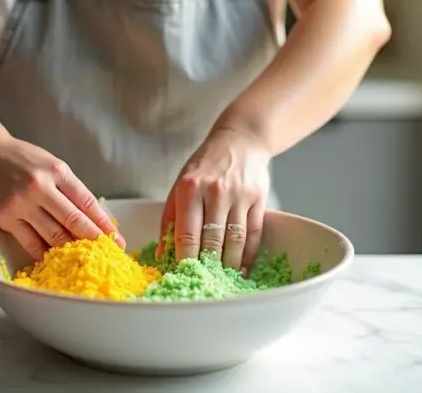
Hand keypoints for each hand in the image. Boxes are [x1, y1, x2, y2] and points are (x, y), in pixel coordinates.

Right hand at [0, 137, 123, 259]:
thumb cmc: (25, 160)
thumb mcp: (53, 165)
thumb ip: (71, 189)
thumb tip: (94, 220)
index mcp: (57, 171)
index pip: (87, 202)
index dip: (104, 223)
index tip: (116, 238)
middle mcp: (39, 187)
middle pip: (73, 221)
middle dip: (94, 239)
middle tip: (108, 253)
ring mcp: (21, 204)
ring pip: (53, 235)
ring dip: (73, 250)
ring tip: (87, 259)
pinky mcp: (6, 218)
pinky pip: (31, 243)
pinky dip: (46, 254)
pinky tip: (58, 259)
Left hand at [156, 127, 270, 270]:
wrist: (240, 140)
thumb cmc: (204, 165)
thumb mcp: (180, 184)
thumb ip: (170, 218)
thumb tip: (162, 252)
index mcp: (190, 189)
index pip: (187, 234)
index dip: (185, 259)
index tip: (182, 274)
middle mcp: (215, 192)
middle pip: (212, 241)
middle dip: (207, 266)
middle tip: (203, 281)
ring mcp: (239, 195)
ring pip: (234, 241)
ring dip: (229, 265)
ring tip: (223, 278)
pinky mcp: (259, 199)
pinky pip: (253, 234)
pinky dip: (248, 254)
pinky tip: (242, 266)